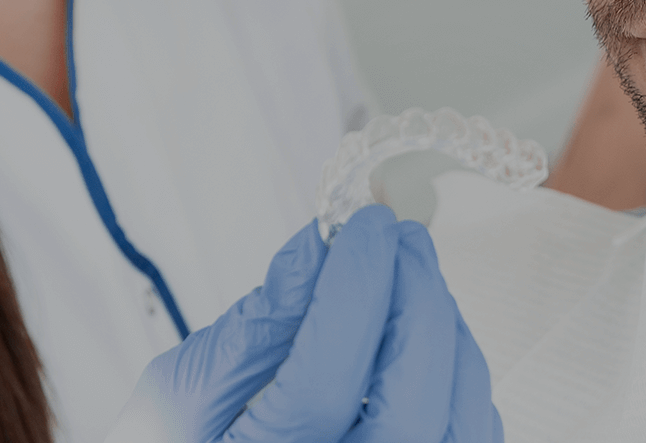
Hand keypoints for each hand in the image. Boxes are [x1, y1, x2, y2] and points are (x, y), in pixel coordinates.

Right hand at [107, 206, 501, 442]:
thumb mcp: (176, 400)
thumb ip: (246, 332)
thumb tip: (316, 249)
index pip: (324, 377)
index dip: (352, 289)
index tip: (361, 224)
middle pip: (409, 400)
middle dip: (413, 299)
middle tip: (396, 237)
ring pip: (457, 418)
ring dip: (444, 329)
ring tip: (410, 274)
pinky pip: (468, 433)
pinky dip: (458, 370)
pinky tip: (422, 328)